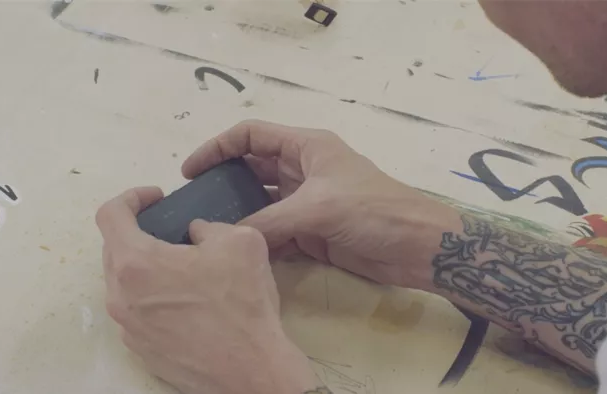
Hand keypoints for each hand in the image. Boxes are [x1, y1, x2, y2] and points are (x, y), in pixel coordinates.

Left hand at [96, 187, 318, 393]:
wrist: (250, 370)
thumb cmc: (242, 302)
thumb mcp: (239, 241)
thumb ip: (208, 226)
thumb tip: (194, 233)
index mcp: (137, 263)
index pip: (110, 214)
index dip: (130, 197)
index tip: (156, 197)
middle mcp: (120, 296)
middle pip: (114, 249)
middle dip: (140, 232)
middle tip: (172, 231)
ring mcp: (128, 328)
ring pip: (124, 283)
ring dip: (146, 267)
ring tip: (181, 268)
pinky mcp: (140, 351)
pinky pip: (137, 312)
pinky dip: (152, 297)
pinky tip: (186, 303)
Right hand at [182, 120, 457, 288]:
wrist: (416, 247)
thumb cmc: (372, 210)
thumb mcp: (317, 209)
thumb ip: (269, 221)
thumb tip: (225, 236)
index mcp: (306, 147)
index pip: (251, 135)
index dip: (218, 147)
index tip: (190, 171)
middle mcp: (302, 170)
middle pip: (252, 168)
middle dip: (224, 183)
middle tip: (194, 206)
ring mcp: (306, 202)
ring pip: (261, 202)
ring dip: (238, 214)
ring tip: (206, 231)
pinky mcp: (312, 231)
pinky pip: (274, 231)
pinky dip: (256, 239)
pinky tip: (235, 251)